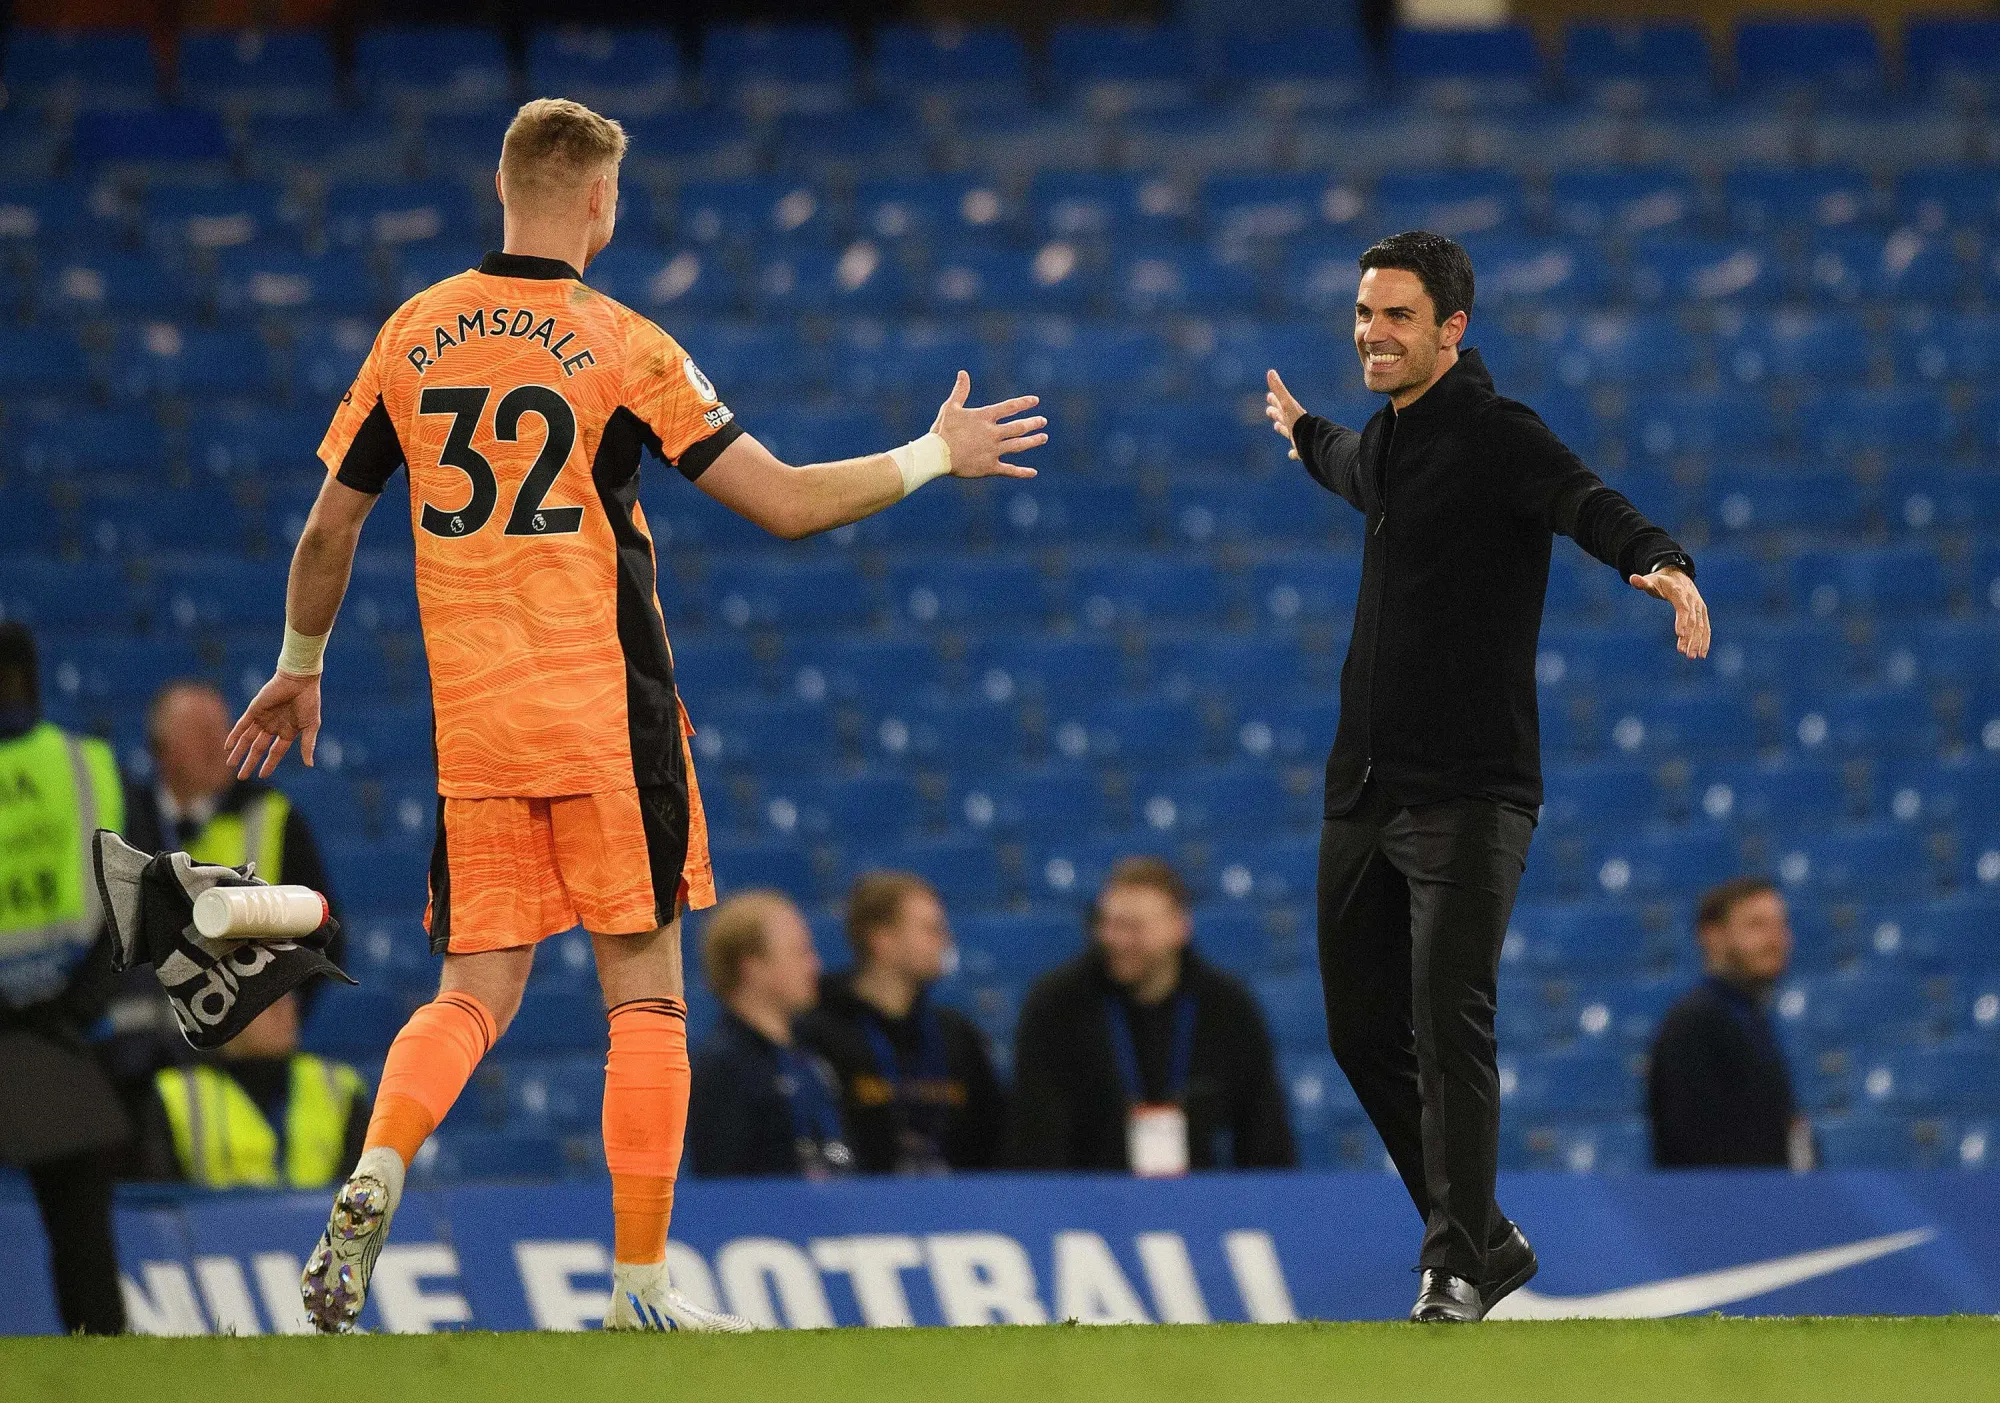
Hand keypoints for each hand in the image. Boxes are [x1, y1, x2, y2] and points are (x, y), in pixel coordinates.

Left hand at [225, 670, 322, 778]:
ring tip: (229, 764)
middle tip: (241, 777)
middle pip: (258, 748)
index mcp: (287, 731)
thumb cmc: (309, 701)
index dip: (269, 764)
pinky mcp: (255, 709)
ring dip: (238, 751)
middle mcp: (273, 726)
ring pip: (247, 738)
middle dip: (249, 762)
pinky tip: (227, 746)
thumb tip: (310, 765)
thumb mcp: (310, 726)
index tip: (262, 776)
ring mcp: (263, 718)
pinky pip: (241, 725)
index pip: (275, 752)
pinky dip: (234, 735)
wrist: (300, 680)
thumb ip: (307, 744)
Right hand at [932, 371, 1046, 478]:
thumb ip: (961, 391)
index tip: (1035, 401)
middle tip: (1043, 421)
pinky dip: (1022, 472)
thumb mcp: (951, 407)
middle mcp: (992, 433)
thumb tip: (963, 372)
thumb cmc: (942, 430)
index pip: (1009, 407)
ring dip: (1033, 441)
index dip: (1024, 403)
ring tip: (1043, 437)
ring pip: (1018, 445)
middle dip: (1033, 423)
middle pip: (1019, 427)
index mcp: (985, 418)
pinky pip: (1010, 470)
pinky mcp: (989, 467)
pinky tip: (1033, 473)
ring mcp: (993, 451)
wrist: (936, 455)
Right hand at [1265, 369, 1306, 459]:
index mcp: (1291, 414)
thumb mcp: (1287, 404)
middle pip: (1283, 417)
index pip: (1281, 405)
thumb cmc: (1298, 422)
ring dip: (1283, 429)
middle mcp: (1294, 425)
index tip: (1270, 395)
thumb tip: (1270, 372)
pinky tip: (1292, 454)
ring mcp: (1298, 437)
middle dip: (1276, 413)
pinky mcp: (1301, 450)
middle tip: (1269, 410)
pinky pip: (1296, 452)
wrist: (1312, 440)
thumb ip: (1279, 389)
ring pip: (1289, 432)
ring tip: (1277, 426)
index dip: (1275, 400)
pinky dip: (1293, 453)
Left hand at [1629, 566, 1710, 659]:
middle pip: (1693, 620)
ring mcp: (1699, 607)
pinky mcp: (1702, 612)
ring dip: (1697, 642)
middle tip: (1683, 652)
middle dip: (1689, 637)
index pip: (1683, 607)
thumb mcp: (1650, 580)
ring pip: (1701, 626)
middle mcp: (1692, 600)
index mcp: (1679, 592)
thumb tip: (1632, 579)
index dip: (1682, 620)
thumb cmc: (1660, 581)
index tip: (1679, 634)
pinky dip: (1705, 640)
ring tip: (1691, 656)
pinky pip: (1706, 627)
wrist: (1677, 574)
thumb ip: (1642, 582)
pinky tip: (1702, 654)